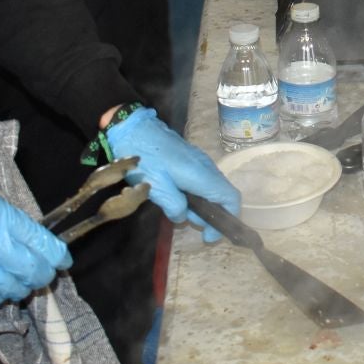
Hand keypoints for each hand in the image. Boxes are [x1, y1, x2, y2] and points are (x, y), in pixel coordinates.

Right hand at [0, 166, 68, 306]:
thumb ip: (2, 215)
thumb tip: (21, 232)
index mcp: (0, 217)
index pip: (42, 243)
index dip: (57, 255)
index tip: (62, 259)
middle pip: (32, 271)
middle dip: (43, 274)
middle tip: (43, 273)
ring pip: (12, 289)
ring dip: (21, 287)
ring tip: (21, 283)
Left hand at [101, 109, 241, 241]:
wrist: (132, 128)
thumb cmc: (144, 159)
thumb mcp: (156, 188)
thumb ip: (174, 206)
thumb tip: (183, 217)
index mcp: (201, 175)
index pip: (230, 198)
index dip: (228, 219)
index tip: (210, 235)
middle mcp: (206, 167)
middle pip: (222, 195)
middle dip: (211, 215)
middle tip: (190, 225)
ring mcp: (199, 161)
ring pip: (212, 188)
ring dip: (202, 205)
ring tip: (181, 212)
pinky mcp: (191, 159)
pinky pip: (203, 181)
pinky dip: (197, 195)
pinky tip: (179, 198)